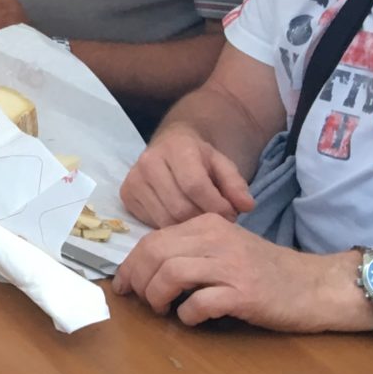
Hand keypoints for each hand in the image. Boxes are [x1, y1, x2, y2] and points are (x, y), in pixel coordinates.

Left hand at [113, 214, 366, 332]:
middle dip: (137, 279)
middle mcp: (217, 239)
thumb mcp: (228, 247)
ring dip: (157, 296)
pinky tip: (192, 319)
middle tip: (139, 299)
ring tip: (162, 309)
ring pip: (171, 273)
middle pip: (155, 253)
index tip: (124, 284)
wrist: (317, 285)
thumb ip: (193, 250)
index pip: (153, 238)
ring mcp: (231, 266)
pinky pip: (200, 302)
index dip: (131, 264)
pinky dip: (188, 314)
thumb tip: (148, 270)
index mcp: (209, 225)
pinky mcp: (245, 294)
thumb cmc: (269, 271)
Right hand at [119, 122, 256, 228]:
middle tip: (217, 221)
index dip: (216, 206)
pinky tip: (181, 220)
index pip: (194, 186)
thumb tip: (246, 206)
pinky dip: (170, 228)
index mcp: (175, 148)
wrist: (171, 145)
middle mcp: (148, 162)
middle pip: (179, 207)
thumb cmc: (199, 157)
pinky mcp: (126, 195)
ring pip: (164, 220)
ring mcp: (133, 180)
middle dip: (203, 220)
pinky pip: (151, 224)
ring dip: (187, 228)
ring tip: (201, 222)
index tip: (232, 215)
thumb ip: (236, 184)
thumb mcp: (223, 164)